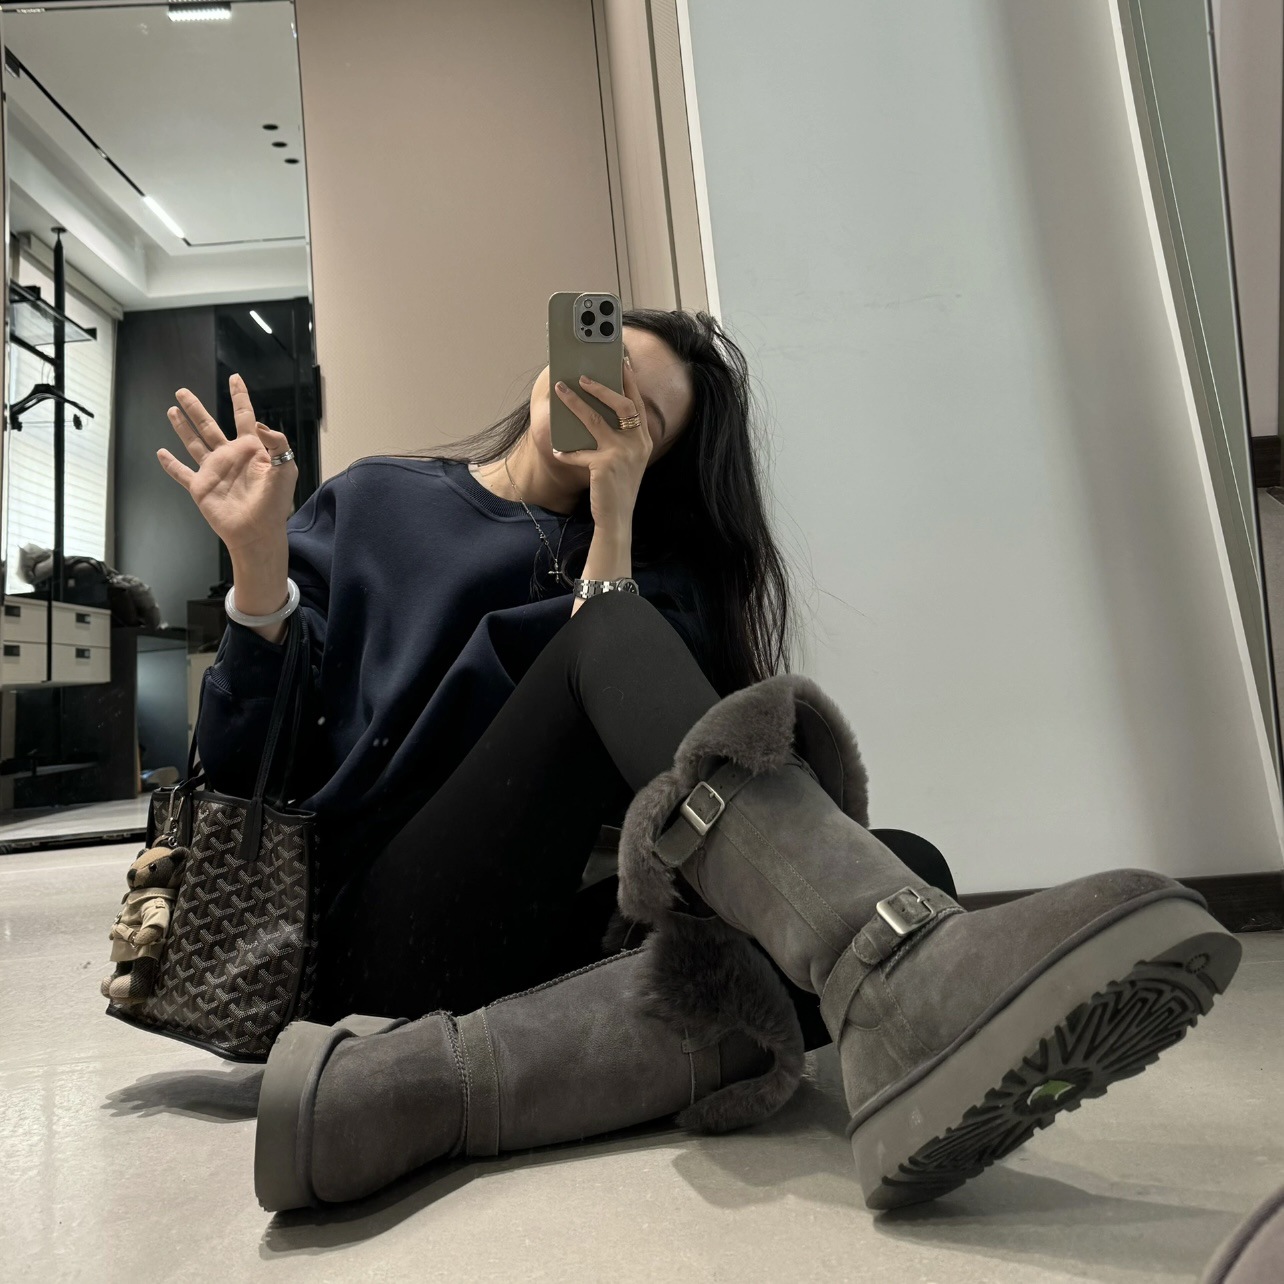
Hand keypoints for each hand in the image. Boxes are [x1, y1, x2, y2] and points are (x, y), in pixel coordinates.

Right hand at [156, 373, 297, 555]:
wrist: (257, 531)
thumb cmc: (275, 503)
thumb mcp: (285, 469)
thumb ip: (277, 444)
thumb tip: (260, 425)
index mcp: (251, 449)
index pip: (244, 416)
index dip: (239, 396)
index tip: (235, 378)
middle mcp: (229, 456)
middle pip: (209, 425)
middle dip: (196, 408)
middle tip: (182, 391)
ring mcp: (214, 470)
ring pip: (194, 443)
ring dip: (182, 428)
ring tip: (172, 410)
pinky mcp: (200, 487)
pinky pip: (182, 473)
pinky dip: (170, 464)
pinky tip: (161, 453)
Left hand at [552, 354, 652, 529]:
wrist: (617, 520)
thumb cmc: (617, 488)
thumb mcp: (624, 460)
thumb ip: (617, 437)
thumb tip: (593, 409)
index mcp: (644, 440)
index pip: (638, 402)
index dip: (629, 379)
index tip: (621, 360)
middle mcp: (638, 444)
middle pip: (623, 404)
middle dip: (602, 385)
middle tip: (583, 375)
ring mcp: (623, 454)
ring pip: (596, 419)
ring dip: (576, 402)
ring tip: (560, 390)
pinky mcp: (605, 466)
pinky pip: (580, 452)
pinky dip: (567, 451)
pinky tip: (559, 450)